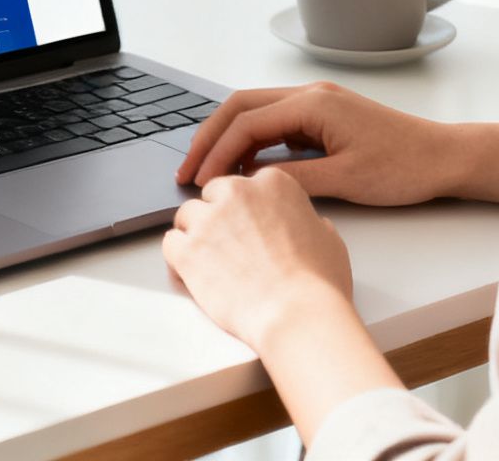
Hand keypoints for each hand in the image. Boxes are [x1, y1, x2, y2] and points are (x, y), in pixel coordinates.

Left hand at [163, 167, 353, 350]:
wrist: (296, 315)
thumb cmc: (317, 283)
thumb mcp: (329, 239)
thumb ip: (308, 221)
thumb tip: (304, 225)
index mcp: (273, 183)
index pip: (247, 185)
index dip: (247, 209)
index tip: (250, 227)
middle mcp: (237, 193)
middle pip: (213, 194)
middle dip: (218, 216)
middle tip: (229, 246)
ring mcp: (208, 220)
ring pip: (188, 215)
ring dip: (196, 234)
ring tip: (211, 262)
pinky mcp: (187, 250)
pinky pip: (169, 242)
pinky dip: (177, 257)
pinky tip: (193, 273)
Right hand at [175, 81, 454, 204]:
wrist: (444, 158)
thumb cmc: (404, 168)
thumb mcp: (345, 181)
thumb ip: (293, 179)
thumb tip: (251, 184)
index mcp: (312, 103)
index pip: (246, 122)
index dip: (217, 152)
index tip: (198, 182)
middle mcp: (310, 94)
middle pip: (240, 107)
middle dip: (209, 138)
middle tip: (186, 171)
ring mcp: (317, 103)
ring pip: (255, 112)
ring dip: (228, 139)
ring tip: (208, 172)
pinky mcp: (324, 117)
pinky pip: (275, 124)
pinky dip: (252, 142)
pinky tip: (244, 169)